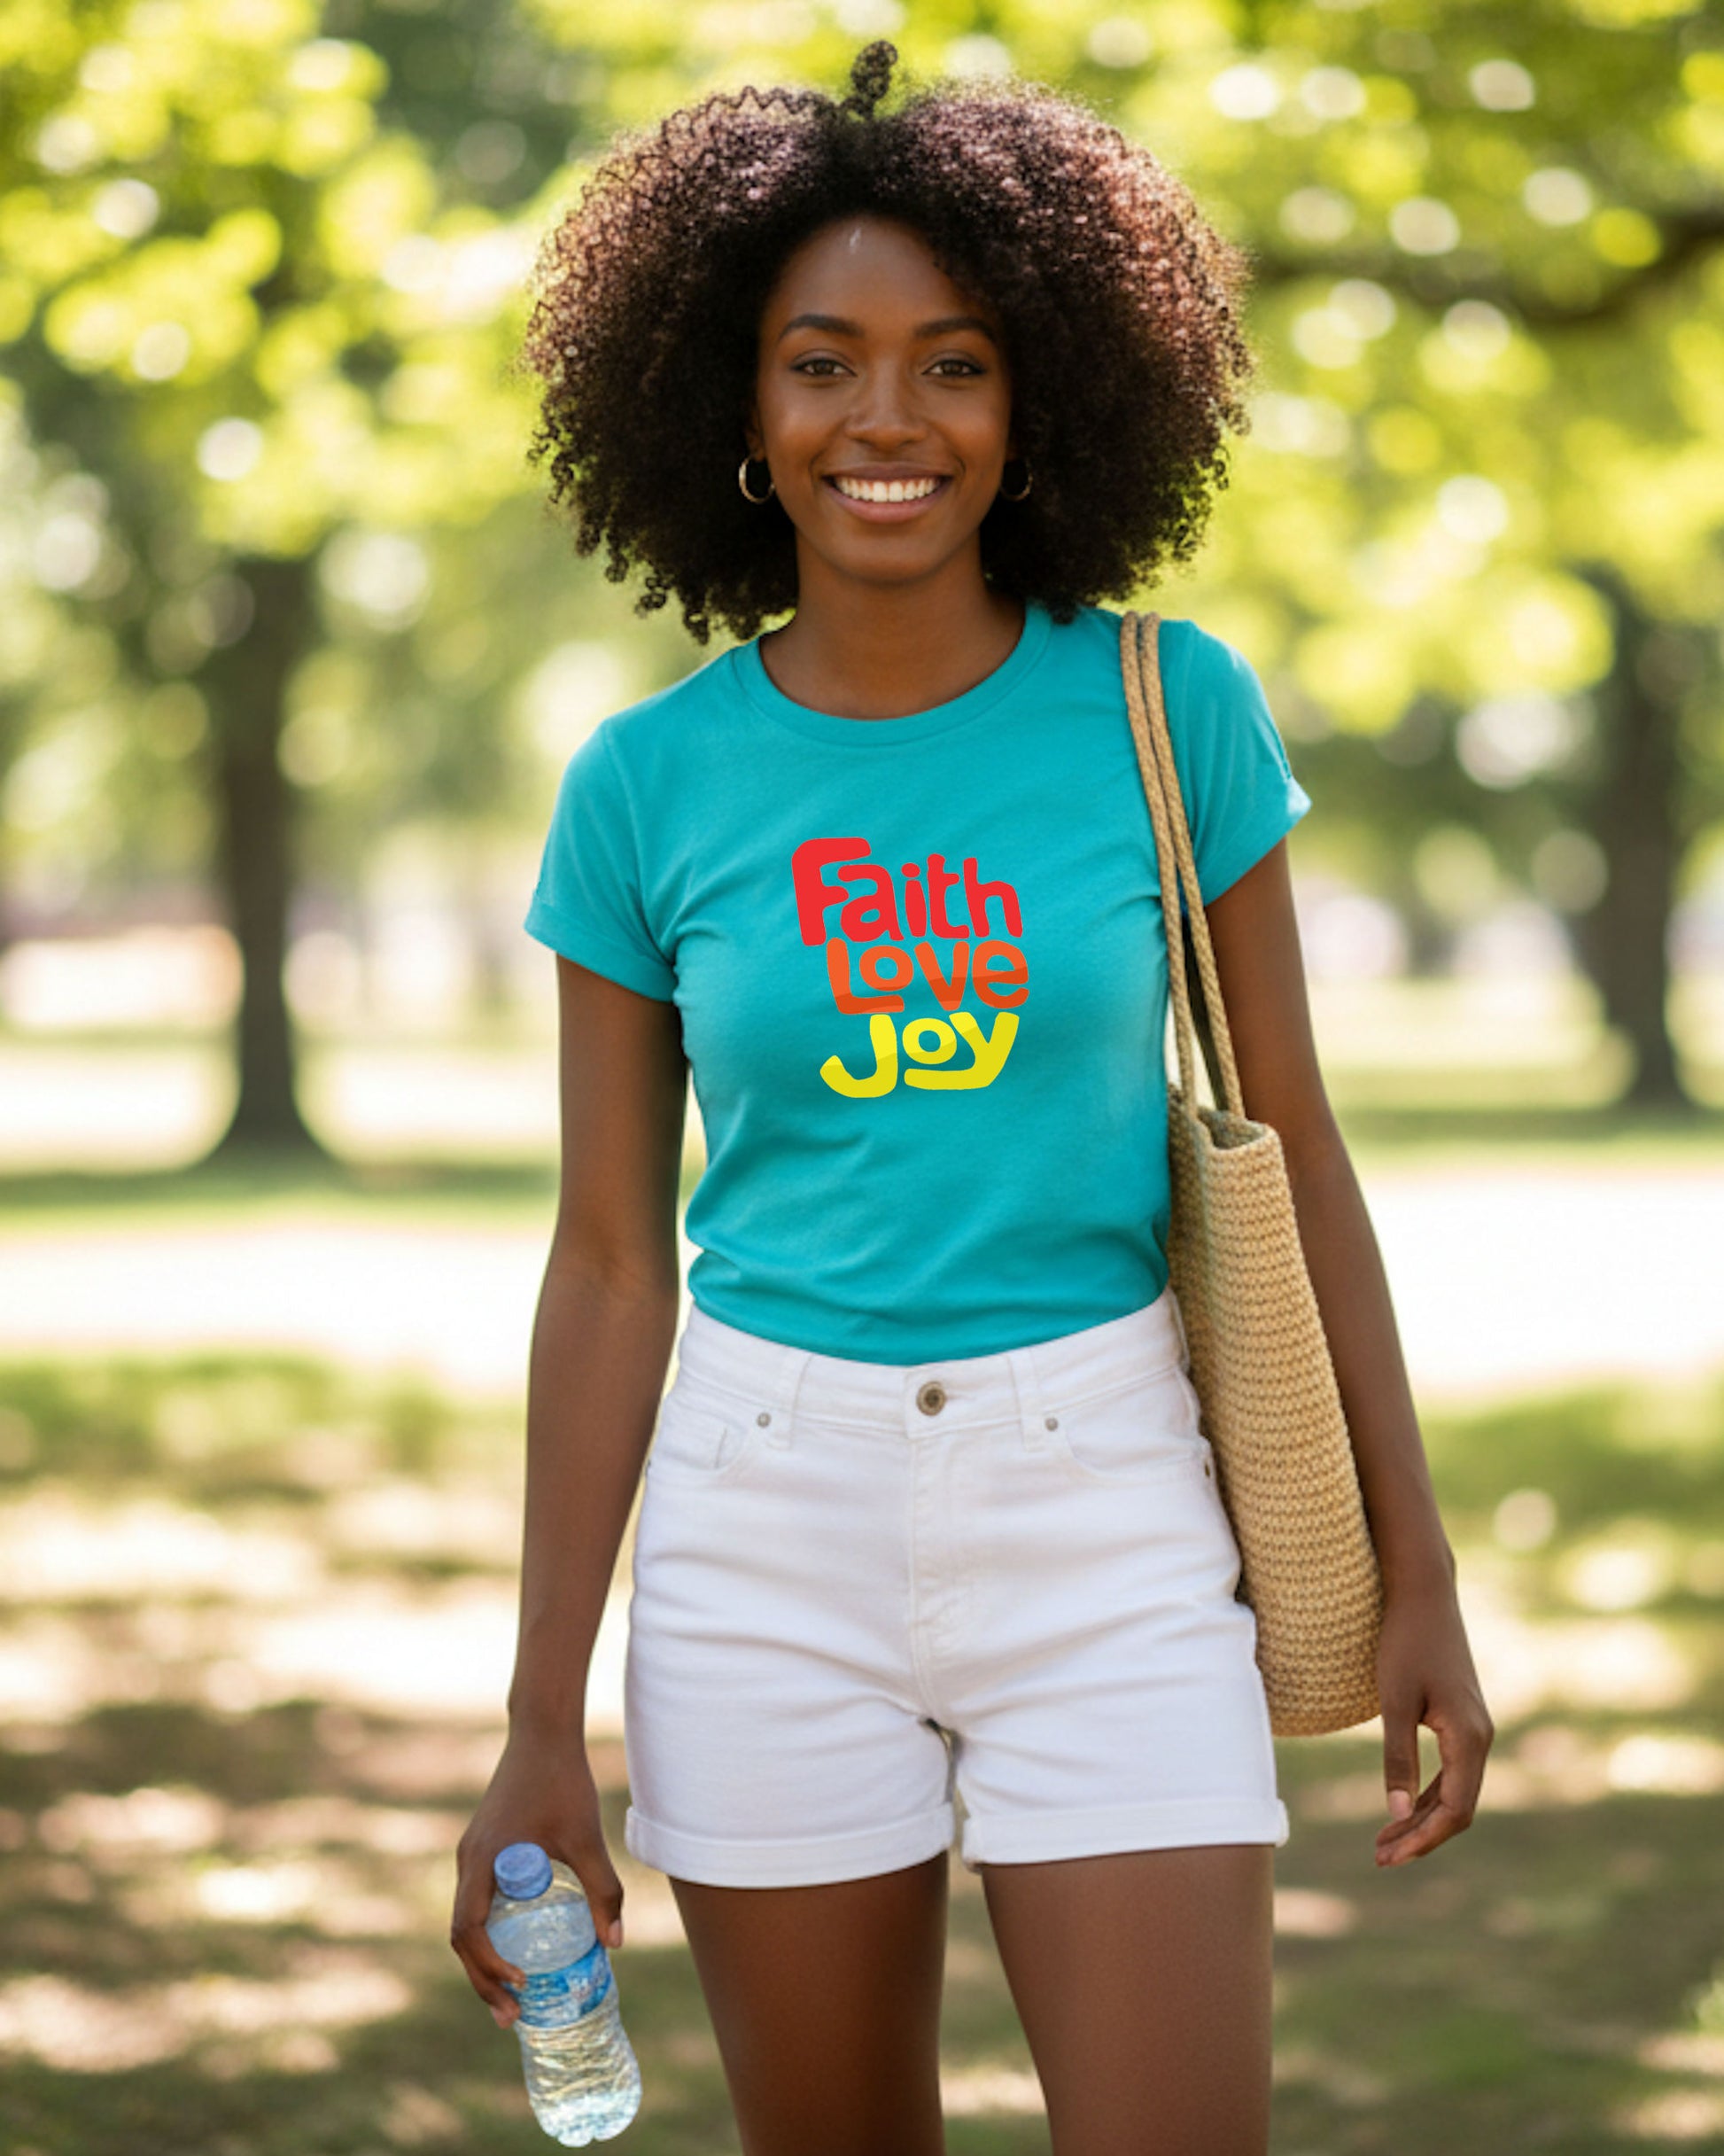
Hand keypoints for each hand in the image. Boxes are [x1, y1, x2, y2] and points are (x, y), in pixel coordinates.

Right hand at [451, 1727, 624, 2027]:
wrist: (542, 1731)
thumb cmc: (563, 1780)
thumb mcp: (585, 1837)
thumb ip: (602, 1888)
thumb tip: (616, 1944)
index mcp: (481, 1861)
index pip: (468, 1930)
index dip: (489, 1964)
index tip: (521, 1982)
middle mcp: (467, 1861)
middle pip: (461, 1935)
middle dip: (483, 1978)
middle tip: (511, 2015)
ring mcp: (472, 1854)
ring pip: (465, 1920)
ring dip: (483, 1960)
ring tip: (512, 1995)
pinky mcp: (484, 1847)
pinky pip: (475, 1901)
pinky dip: (488, 1933)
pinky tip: (516, 1947)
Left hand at [1373, 1575, 1493, 1869]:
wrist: (1424, 1594)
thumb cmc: (1405, 1642)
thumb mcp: (1394, 1700)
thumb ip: (1397, 1757)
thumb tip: (1394, 1814)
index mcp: (1469, 1738)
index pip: (1454, 1810)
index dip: (1423, 1838)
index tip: (1389, 1855)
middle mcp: (1480, 1738)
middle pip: (1456, 1808)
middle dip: (1420, 1835)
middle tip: (1380, 1857)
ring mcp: (1474, 1729)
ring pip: (1453, 1791)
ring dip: (1420, 1818)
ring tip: (1384, 1842)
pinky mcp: (1461, 1720)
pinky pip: (1450, 1772)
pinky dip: (1425, 1793)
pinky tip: (1400, 1807)